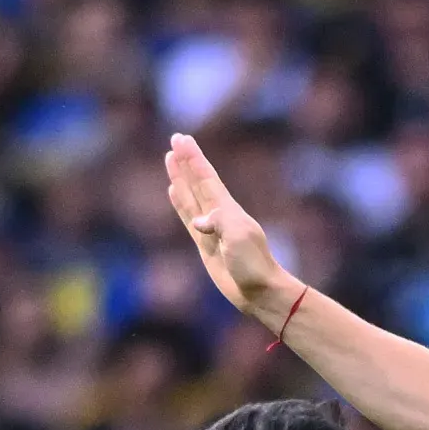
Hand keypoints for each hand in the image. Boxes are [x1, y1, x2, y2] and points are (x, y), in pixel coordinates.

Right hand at [164, 133, 299, 330]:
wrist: (259, 290)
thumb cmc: (252, 264)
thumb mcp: (238, 238)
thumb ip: (219, 222)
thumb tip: (198, 222)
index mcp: (227, 208)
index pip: (206, 177)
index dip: (193, 158)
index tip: (182, 139)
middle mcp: (218, 213)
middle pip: (197, 181)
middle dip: (186, 161)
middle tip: (175, 139)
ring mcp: (211, 228)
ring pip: (191, 195)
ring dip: (180, 177)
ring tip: (170, 158)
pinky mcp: (205, 243)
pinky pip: (187, 217)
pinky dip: (180, 202)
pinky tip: (174, 191)